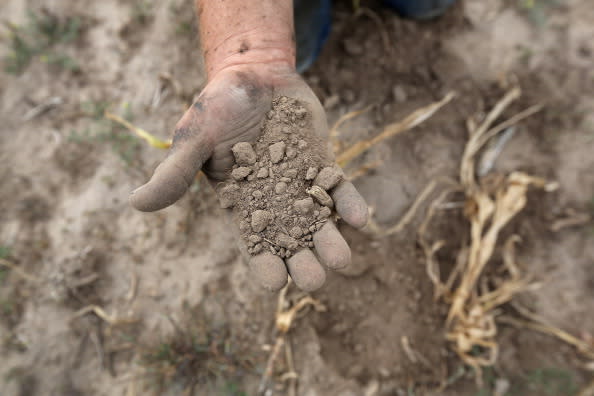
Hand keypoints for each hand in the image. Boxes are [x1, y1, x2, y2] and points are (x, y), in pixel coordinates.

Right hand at [130, 64, 367, 291]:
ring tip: (341, 257)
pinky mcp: (324, 167)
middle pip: (292, 247)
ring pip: (320, 227)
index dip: (265, 268)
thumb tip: (134, 203)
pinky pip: (340, 191)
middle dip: (303, 266)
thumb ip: (173, 172)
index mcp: (242, 209)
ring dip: (332, 244)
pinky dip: (350, 205)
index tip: (274, 280)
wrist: (254, 75)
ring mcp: (302, 188)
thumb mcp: (193, 138)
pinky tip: (360, 219)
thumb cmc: (218, 108)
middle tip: (312, 276)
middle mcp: (275, 206)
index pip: (254, 249)